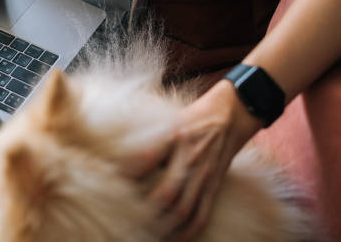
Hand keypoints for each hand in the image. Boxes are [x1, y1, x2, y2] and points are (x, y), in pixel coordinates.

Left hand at [130, 80, 263, 240]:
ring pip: (184, 210)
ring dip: (165, 228)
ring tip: (145, 236)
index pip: (146, 159)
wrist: (231, 113)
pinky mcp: (215, 185)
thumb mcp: (166, 121)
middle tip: (125, 221)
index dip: (127, 175)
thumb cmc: (191, 117)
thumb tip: (121, 165)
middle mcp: (189, 157)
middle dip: (144, 212)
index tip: (110, 186)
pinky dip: (189, 232)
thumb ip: (148, 142)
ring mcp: (204, 173)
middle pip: (165, 193)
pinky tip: (175, 240)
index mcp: (173, 136)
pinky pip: (202, 213)